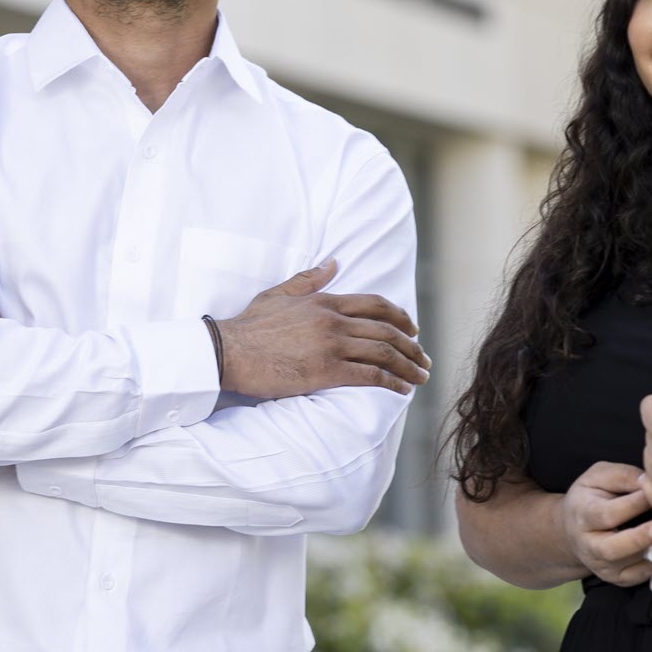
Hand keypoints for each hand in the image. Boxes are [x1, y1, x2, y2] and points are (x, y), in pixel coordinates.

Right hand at [217, 258, 430, 398]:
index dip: (400, 317)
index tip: (413, 330)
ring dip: (409, 366)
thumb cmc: (249, 326)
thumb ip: (309, 278)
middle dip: (412, 347)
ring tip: (421, 376)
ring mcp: (331, 346)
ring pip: (385, 354)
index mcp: (325, 301)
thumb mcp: (279, 294)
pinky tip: (402, 390)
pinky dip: (392, 383)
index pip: (375, 305)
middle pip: (387, 331)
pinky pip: (370, 377)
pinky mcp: (326, 372)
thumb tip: (334, 262)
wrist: (227, 352)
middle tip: (424, 359)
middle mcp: (334, 321)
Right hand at [558, 461, 651, 586]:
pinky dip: (650, 567)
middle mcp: (588, 544)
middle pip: (610, 549)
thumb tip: (648, 482)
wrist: (571, 529)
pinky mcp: (613, 577)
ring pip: (626, 564)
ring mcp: (600, 564)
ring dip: (649, 549)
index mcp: (583, 514)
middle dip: (638, 539)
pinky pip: (634, 577)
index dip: (632, 505)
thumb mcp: (598, 477)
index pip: (607, 514)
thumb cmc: (590, 497)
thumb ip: (622, 476)